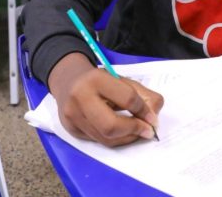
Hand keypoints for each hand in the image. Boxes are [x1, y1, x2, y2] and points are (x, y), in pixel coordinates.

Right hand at [47, 53, 163, 146]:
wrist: (67, 81)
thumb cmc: (99, 80)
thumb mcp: (121, 79)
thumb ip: (143, 94)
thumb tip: (154, 116)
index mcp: (95, 79)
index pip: (126, 98)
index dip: (144, 111)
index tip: (153, 118)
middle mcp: (80, 98)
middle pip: (111, 126)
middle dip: (134, 130)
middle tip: (147, 131)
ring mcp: (72, 116)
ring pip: (105, 138)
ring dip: (127, 138)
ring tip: (137, 132)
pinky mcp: (71, 129)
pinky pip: (98, 141)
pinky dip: (115, 140)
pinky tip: (122, 133)